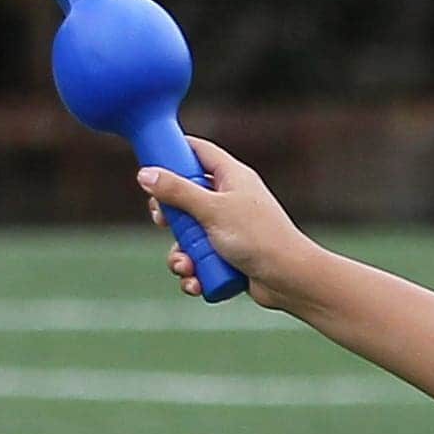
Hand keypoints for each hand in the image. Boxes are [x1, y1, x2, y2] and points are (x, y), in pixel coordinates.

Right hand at [140, 134, 313, 309]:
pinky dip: (193, 271)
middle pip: (186, 196)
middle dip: (170, 214)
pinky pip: (199, 258)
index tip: (150, 160)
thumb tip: (145, 174)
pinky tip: (194, 282)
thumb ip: (177, 191)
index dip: (173, 151)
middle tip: (162, 220)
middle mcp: (229, 199)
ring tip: (185, 266)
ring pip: (188, 234)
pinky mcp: (227, 255)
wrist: (289, 279)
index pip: (199, 151)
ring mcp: (228, 228)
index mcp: (231, 176)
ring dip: (180, 253)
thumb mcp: (212, 210)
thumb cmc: (257, 237)